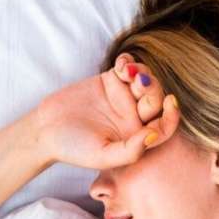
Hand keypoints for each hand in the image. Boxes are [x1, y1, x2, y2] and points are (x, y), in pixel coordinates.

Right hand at [36, 54, 179, 169]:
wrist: (46, 130)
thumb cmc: (74, 148)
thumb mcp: (102, 156)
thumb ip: (130, 151)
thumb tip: (153, 135)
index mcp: (137, 137)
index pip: (163, 126)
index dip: (172, 115)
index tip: (170, 102)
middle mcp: (134, 117)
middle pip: (156, 99)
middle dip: (153, 88)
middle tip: (138, 82)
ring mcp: (123, 98)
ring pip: (145, 80)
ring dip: (142, 72)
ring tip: (127, 72)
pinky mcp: (110, 81)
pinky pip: (127, 67)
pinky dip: (128, 61)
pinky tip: (120, 64)